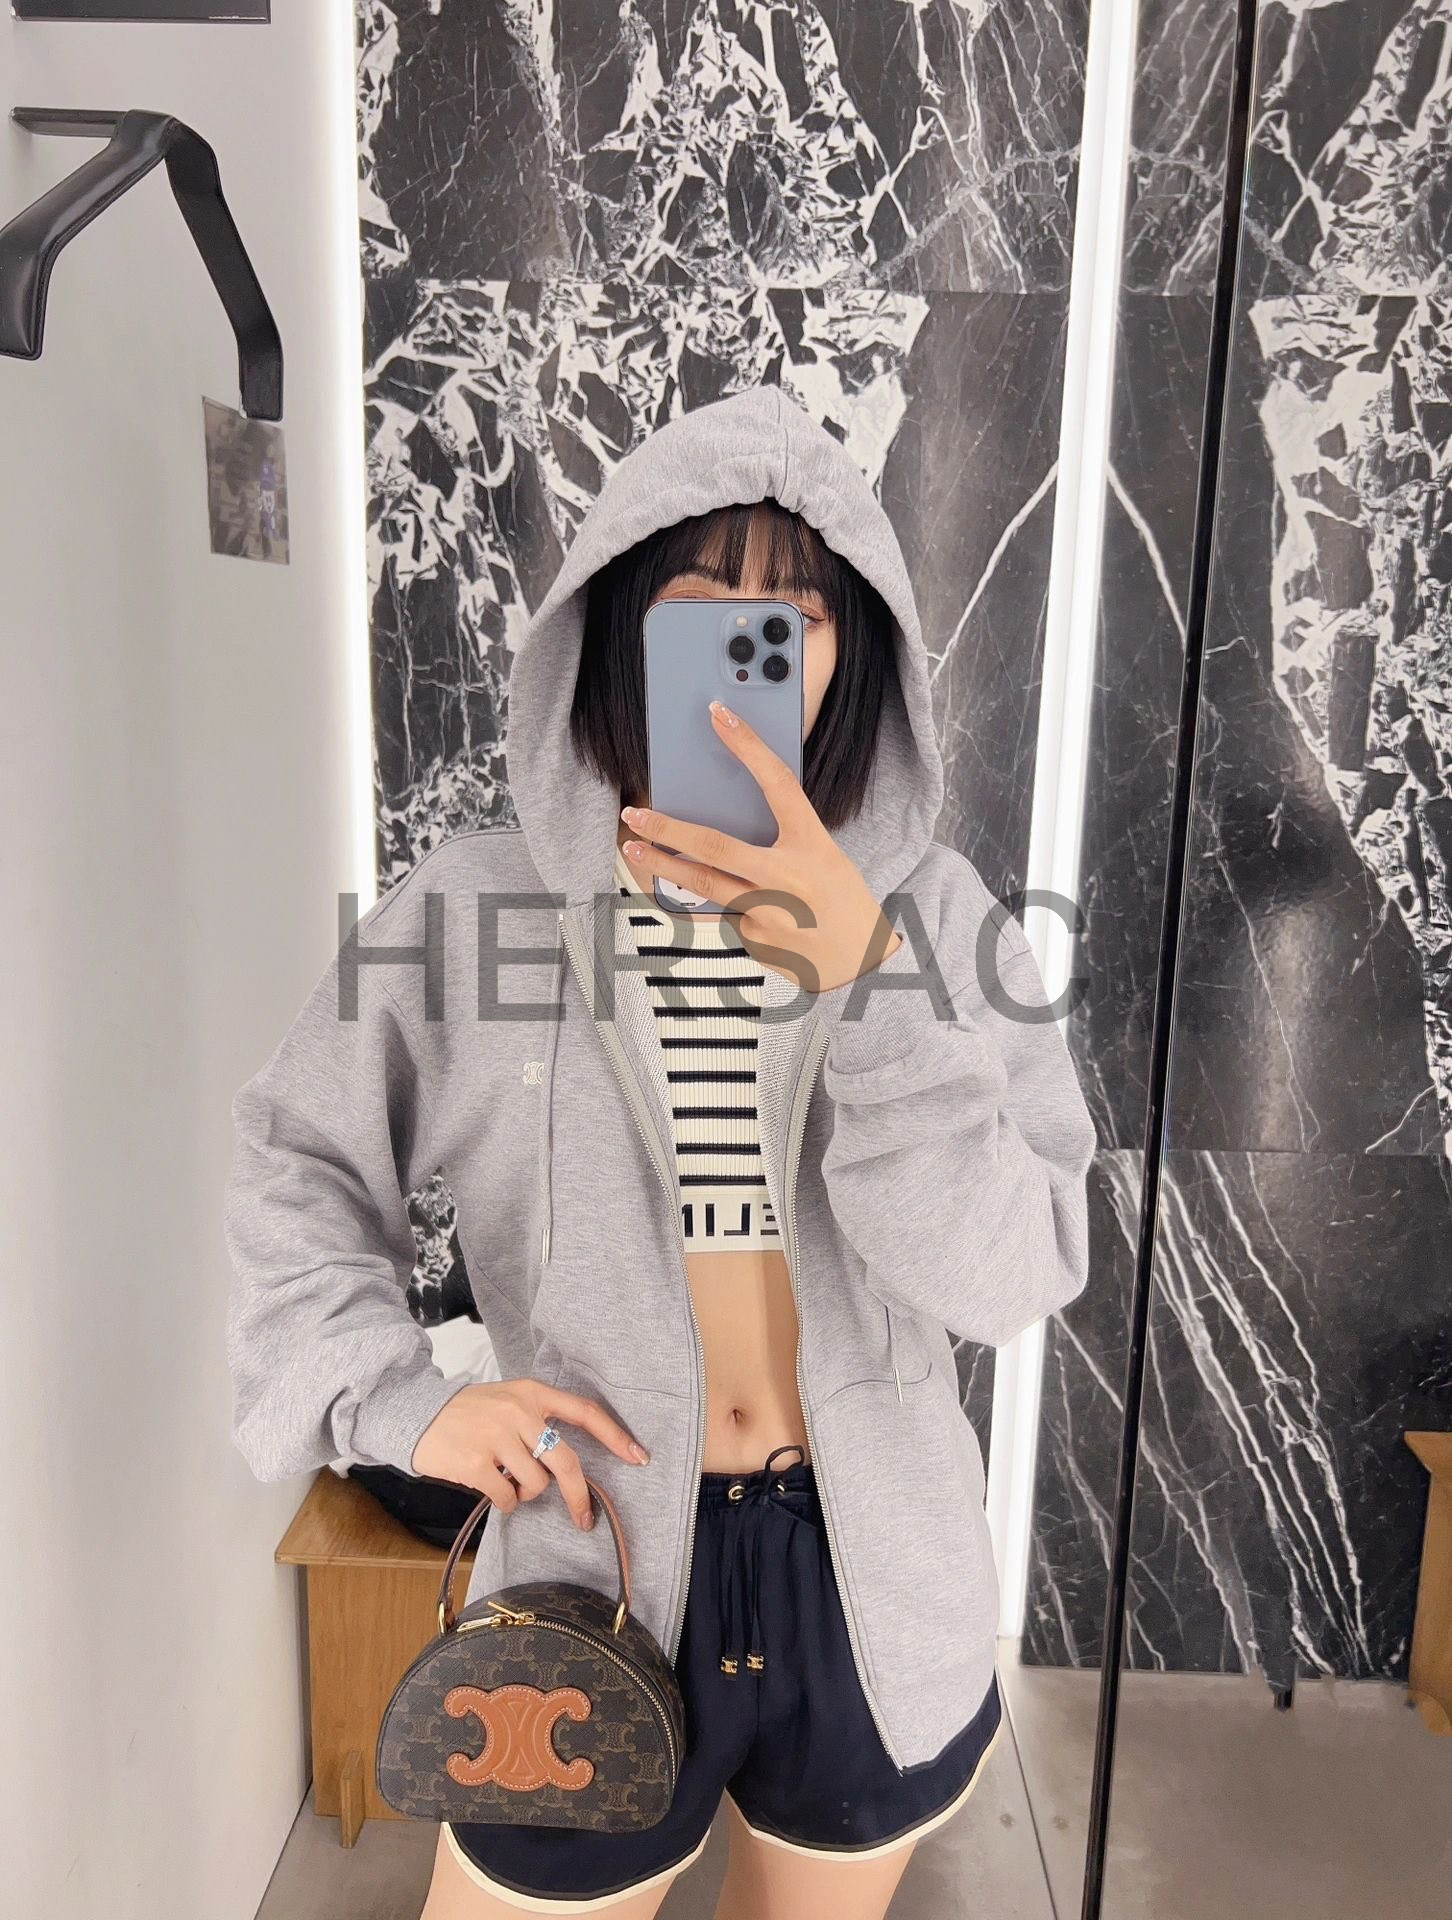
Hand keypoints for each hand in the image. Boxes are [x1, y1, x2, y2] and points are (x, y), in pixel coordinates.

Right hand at [411, 1378, 650, 1528]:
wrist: (416, 1414)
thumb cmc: (468, 1413)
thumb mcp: (507, 1401)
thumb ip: (537, 1421)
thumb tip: (568, 1467)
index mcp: (531, 1393)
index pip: (584, 1411)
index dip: (615, 1435)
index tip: (640, 1456)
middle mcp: (519, 1411)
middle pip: (566, 1463)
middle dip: (579, 1497)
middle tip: (585, 1519)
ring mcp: (497, 1436)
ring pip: (536, 1485)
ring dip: (525, 1493)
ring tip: (505, 1479)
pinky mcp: (477, 1463)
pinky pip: (507, 1499)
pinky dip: (504, 1503)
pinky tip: (490, 1488)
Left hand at [620, 700, 903, 993]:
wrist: (862, 965)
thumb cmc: (841, 902)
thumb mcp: (824, 858)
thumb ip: (782, 841)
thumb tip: (727, 820)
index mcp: (813, 844)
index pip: (778, 784)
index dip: (749, 746)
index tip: (720, 715)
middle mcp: (788, 877)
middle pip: (715, 846)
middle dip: (668, 827)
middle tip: (637, 813)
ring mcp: (768, 912)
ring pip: (702, 884)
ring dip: (662, 865)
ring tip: (635, 848)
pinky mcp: (754, 939)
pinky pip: (720, 913)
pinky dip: (710, 902)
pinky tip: (702, 898)